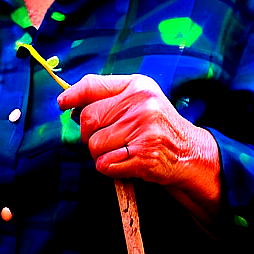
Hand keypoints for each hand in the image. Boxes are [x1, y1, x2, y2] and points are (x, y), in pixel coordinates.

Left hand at [58, 74, 219, 222]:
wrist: (191, 153)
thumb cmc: (156, 126)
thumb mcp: (138, 100)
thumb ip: (108, 97)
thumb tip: (70, 104)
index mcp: (137, 85)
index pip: (92, 85)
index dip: (72, 96)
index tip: (62, 104)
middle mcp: (141, 104)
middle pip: (88, 118)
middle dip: (88, 133)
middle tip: (104, 139)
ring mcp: (144, 130)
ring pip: (94, 144)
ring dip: (100, 153)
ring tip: (120, 151)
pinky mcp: (145, 156)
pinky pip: (106, 164)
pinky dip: (109, 168)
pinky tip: (125, 163)